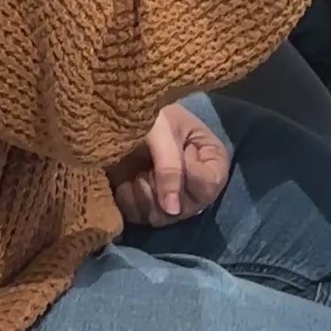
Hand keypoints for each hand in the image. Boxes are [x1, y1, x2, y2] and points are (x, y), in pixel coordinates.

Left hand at [111, 100, 231, 226]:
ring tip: (138, 171)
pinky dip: (129, 199)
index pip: (210, 185)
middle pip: (186, 208)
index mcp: (211, 159)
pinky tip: (126, 181)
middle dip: (162, 187)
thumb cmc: (151, 114)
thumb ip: (170, 166)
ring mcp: (172, 198)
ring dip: (144, 193)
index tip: (173, 155)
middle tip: (150, 165)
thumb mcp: (163, 131)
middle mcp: (196, 184)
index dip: (191, 177)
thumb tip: (173, 210)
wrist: (118, 113)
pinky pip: (140, 217)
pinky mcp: (147, 204)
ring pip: (163, 217)